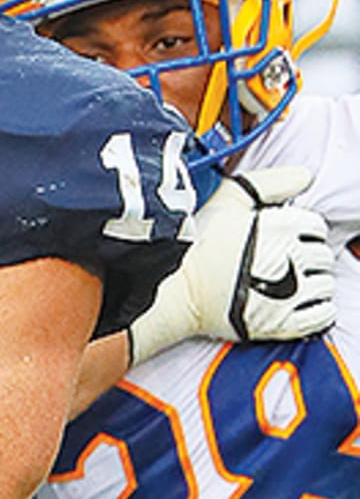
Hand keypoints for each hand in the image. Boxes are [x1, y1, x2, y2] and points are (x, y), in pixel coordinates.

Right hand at [129, 166, 333, 364]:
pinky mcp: (285, 322)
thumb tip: (303, 177)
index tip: (282, 238)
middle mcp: (290, 258)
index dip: (300, 230)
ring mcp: (290, 292)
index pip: (316, 226)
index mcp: (281, 226)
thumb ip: (267, 182)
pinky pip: (323, 314)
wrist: (175, 288)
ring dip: (310, 282)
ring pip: (325, 284)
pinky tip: (293, 302)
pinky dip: (316, 308)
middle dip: (305, 256)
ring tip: (284, 281)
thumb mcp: (225, 200)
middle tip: (279, 260)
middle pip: (322, 255)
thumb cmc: (194, 244)